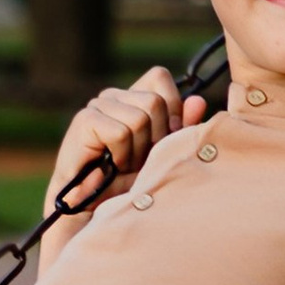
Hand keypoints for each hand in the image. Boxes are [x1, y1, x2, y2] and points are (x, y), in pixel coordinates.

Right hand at [54, 66, 204, 204]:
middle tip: (138, 161)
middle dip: (155, 139)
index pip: (159, 77)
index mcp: (131, 97)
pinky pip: (122, 132)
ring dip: (137, 152)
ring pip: (140, 118)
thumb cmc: (125, 182)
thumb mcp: (161, 154)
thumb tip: (199, 101)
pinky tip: (111, 167)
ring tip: (123, 166)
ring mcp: (97, 106)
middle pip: (154, 101)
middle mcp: (113, 96)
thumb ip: (181, 128)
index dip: (171, 106)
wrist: (88, 207)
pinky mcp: (85, 120)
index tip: (165, 138)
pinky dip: (122, 156)